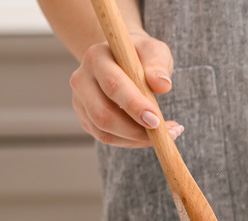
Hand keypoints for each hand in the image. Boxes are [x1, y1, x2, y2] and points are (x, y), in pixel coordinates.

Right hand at [70, 32, 182, 147]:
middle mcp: (82, 79)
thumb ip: (158, 65)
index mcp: (97, 57)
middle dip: (136, 130)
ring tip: (166, 135)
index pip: (113, 85)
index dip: (134, 106)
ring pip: (104, 130)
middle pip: (103, 114)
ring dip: (137, 139)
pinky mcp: (86, 118)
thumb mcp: (154, 51)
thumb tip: (162, 84)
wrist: (123, 60)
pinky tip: (150, 136)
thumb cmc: (140, 55)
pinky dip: (132, 141)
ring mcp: (80, 101)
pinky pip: (107, 137)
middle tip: (167, 133)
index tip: (156, 121)